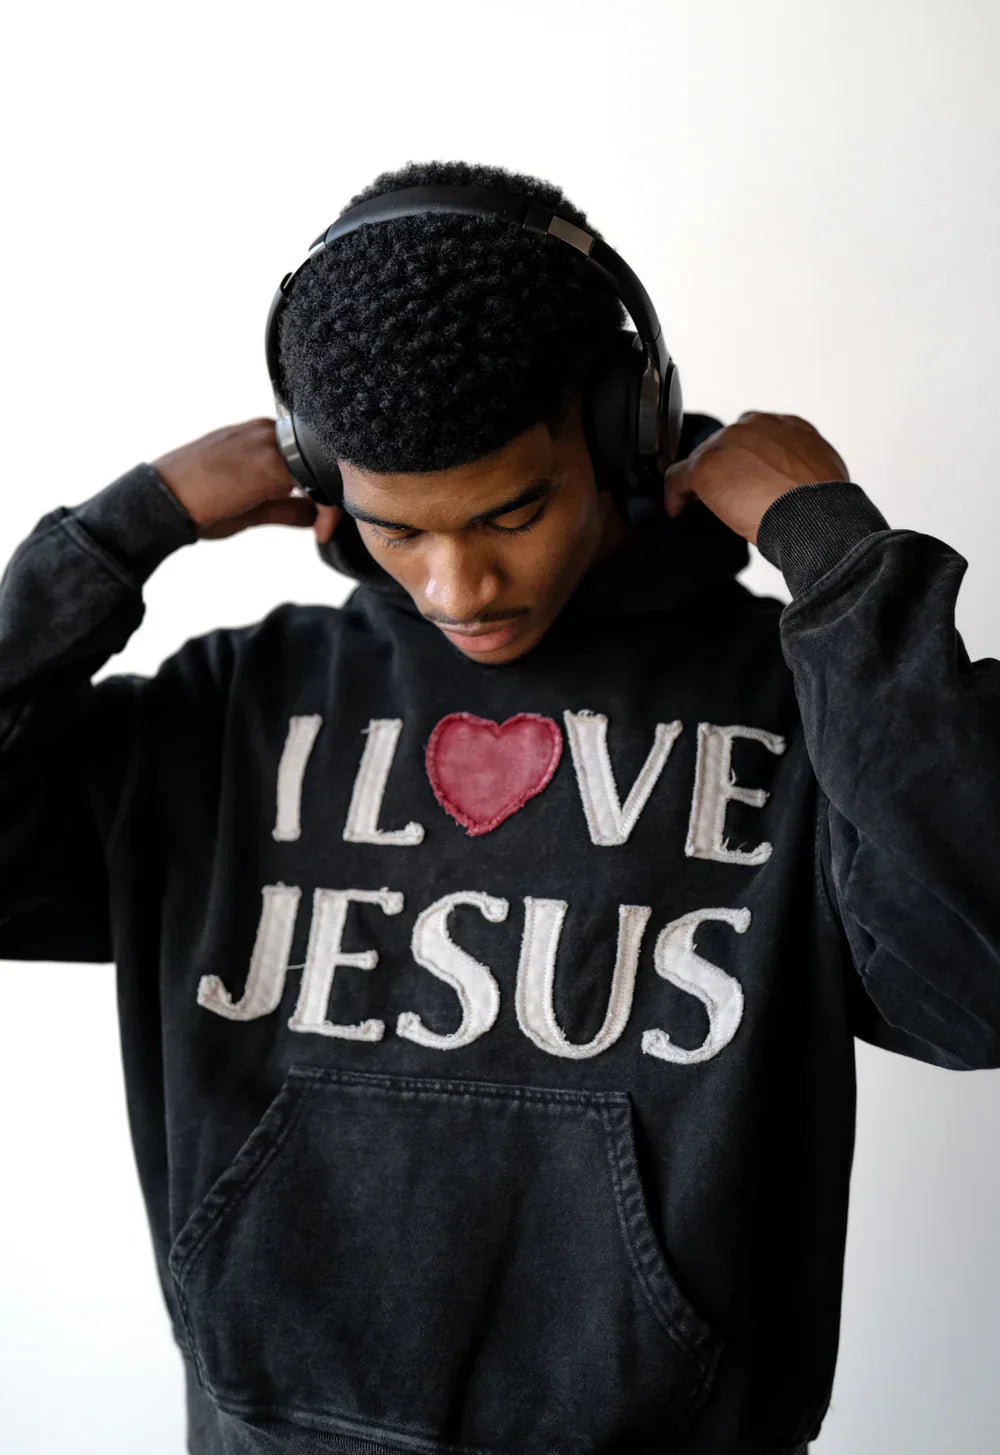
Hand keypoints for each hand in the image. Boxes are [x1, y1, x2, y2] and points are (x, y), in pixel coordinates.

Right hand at [151, 417, 342, 543]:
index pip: (305, 454)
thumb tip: (313, 515)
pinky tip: (321, 527)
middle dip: (327, 493)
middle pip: (318, 457)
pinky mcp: (270, 462)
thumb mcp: (250, 507)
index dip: (319, 487)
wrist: (164, 500)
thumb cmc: (198, 503)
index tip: (322, 519)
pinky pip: (313, 479)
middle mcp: (266, 431)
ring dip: (328, 500)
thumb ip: (285, 506)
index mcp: (259, 434)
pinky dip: (324, 505)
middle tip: (327, 528)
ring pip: (319, 466)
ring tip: (325, 529)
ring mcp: (269, 442)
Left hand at [663, 411, 849, 544]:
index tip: (743, 480)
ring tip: (700, 507)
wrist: (813, 515)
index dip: (745, 462)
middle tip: (723, 499)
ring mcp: (728, 442)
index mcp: (787, 425)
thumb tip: (791, 483)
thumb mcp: (823, 472)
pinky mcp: (705, 465)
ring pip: (703, 461)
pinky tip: (678, 511)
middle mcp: (755, 425)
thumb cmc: (822, 505)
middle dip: (724, 472)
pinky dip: (675, 495)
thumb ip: (802, 466)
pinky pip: (678, 477)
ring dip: (702, 483)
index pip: (755, 438)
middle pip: (725, 447)